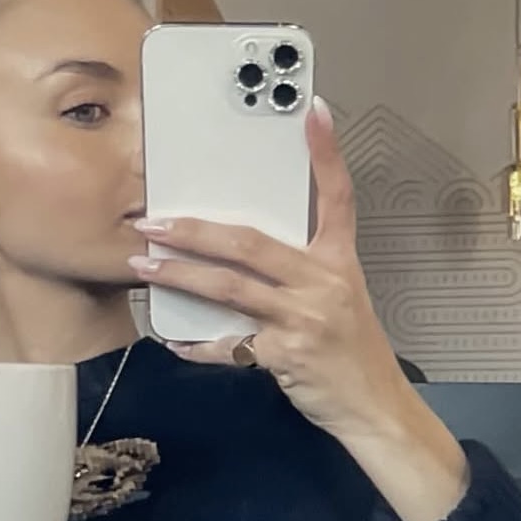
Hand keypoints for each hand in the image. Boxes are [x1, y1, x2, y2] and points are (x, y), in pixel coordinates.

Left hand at [132, 100, 398, 435]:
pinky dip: (197, 344)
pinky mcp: (287, 356)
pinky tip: (173, 339)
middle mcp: (323, 283)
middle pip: (250, 243)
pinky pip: (229, 345)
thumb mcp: (340, 299)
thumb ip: (299, 273)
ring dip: (179, 276)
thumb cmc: (352, 354)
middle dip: (194, 231)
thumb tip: (241, 253)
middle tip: (153, 221)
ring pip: (229, 287)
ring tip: (144, 266)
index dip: (326, 153)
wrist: (375, 408)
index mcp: (338, 262)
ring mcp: (304, 319)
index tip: (315, 111)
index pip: (336, 196)